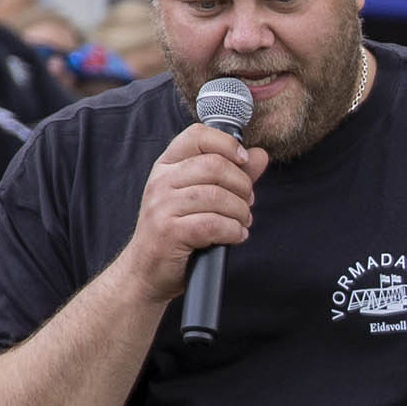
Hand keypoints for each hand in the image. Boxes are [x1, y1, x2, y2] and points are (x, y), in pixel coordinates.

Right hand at [121, 120, 268, 300]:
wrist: (146, 270)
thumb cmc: (176, 231)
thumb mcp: (200, 197)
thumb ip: (231, 175)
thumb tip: (260, 155)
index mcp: (167, 165)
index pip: (197, 135)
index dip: (227, 144)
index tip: (244, 161)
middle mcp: (161, 181)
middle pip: (215, 165)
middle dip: (242, 185)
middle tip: (247, 203)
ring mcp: (162, 206)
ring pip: (217, 196)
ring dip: (240, 212)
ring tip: (242, 222)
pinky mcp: (169, 232)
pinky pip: (213, 224)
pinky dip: (233, 231)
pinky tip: (235, 235)